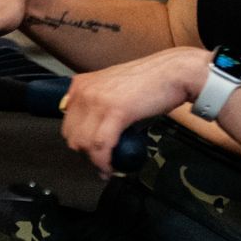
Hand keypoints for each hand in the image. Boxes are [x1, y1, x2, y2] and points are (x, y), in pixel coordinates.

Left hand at [57, 46, 205, 174]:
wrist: (174, 72)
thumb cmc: (151, 81)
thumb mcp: (114, 88)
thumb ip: (99, 105)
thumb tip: (95, 132)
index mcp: (81, 84)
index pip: (67, 122)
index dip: (78, 142)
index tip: (89, 152)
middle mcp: (85, 91)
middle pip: (72, 135)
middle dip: (84, 153)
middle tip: (100, 161)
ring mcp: (98, 100)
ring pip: (84, 143)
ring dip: (94, 162)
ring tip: (106, 168)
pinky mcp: (115, 111)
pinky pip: (101, 146)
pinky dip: (103, 162)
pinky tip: (109, 168)